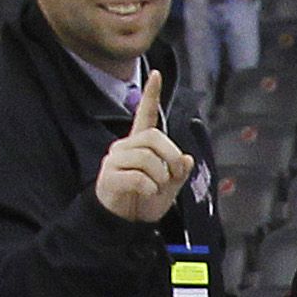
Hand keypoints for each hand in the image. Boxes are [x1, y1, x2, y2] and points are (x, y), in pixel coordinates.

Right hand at [93, 66, 193, 223]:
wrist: (123, 222)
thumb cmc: (144, 200)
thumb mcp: (169, 187)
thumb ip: (179, 172)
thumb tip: (187, 159)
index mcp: (140, 145)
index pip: (145, 115)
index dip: (151, 95)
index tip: (156, 74)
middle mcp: (125, 147)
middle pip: (154, 137)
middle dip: (171, 156)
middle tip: (173, 175)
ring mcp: (115, 161)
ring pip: (147, 158)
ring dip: (160, 177)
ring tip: (156, 189)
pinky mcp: (109, 177)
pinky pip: (137, 177)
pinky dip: (149, 188)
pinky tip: (146, 193)